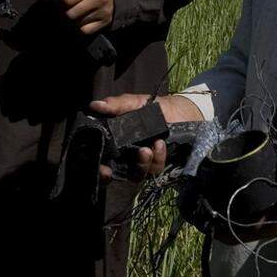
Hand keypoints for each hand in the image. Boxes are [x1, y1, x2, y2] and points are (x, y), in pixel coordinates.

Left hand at [59, 0, 114, 34]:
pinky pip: (85, 30)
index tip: (60, 1)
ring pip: (77, 23)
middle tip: (65, 9)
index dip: (60, 2)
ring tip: (74, 12)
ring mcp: (103, 12)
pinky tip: (81, 19)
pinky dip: (80, 27)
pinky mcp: (105, 22)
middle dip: (64, 12)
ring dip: (72, 20)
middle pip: (71, 14)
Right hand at [88, 93, 202, 180]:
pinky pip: (155, 169)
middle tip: (123, 163)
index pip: (102, 162)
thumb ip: (117, 104)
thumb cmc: (154, 107)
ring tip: (148, 149)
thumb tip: (95, 105)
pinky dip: (157, 158)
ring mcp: (142, 163)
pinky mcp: (158, 165)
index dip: (100, 170)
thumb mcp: (135, 102)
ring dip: (141, 164)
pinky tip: (160, 145)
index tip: (103, 170)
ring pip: (136, 174)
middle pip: (117, 174)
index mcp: (116, 143)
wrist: (181, 111)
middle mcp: (126, 157)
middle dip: (117, 173)